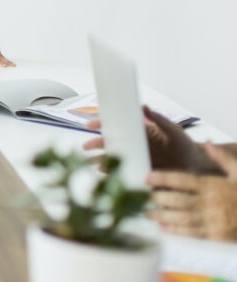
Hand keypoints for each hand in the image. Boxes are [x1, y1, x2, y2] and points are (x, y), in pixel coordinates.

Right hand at [83, 106, 218, 172]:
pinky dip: (112, 174)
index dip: (103, 123)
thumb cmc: (185, 145)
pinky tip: (104, 175)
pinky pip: (122, 173)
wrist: (196, 166)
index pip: (117, 125)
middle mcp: (135, 144)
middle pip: (111, 143)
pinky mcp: (140, 172)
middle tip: (85, 147)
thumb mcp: (173, 130)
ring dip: (101, 160)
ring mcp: (136, 158)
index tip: (91, 124)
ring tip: (90, 163)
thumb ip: (159, 119)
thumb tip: (143, 106)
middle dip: (97, 144)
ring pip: (114, 159)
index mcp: (140, 131)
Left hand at [146, 142, 236, 239]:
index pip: (183, 180)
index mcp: (214, 185)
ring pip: (181, 218)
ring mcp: (214, 220)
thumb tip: (208, 142)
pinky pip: (192, 233)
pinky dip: (176, 230)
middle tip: (140, 195)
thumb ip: (222, 158)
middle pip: (178, 200)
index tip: (146, 176)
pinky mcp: (217, 235)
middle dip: (157, 198)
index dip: (162, 178)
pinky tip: (163, 227)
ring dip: (161, 215)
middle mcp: (211, 203)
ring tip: (145, 212)